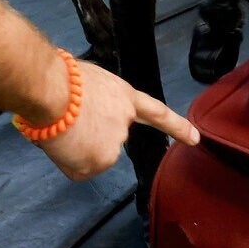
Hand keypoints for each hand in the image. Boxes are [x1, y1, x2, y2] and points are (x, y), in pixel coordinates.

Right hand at [35, 61, 198, 180]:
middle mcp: (125, 126)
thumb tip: (84, 112)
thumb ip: (99, 99)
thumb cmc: (64, 78)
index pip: (157, 114)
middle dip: (90, 135)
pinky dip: (68, 161)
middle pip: (108, 139)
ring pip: (91, 156)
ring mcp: (114, 147)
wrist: (52, 92)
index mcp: (125, 98)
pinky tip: (62, 145)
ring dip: (77, 148)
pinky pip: (78, 168)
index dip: (176, 126)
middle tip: (69, 121)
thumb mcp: (91, 80)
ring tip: (62, 129)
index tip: (195, 138)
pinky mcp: (98, 164)